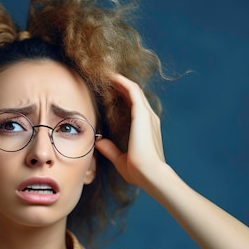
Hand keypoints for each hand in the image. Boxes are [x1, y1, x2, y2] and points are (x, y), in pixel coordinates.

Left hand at [95, 73, 165, 187]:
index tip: (108, 91)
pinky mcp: (142, 113)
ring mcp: (147, 114)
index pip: (133, 106)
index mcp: (145, 128)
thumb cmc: (138, 171)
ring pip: (133, 89)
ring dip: (120, 80)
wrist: (150, 174)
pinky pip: (132, 90)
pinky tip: (111, 77)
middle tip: (105, 78)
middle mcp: (148, 118)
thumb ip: (110, 149)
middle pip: (133, 94)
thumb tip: (98, 142)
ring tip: (106, 73)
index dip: (121, 96)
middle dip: (120, 85)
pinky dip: (122, 82)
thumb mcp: (119, 159)